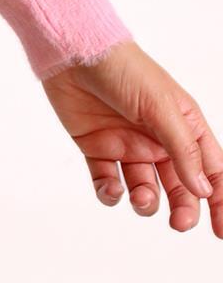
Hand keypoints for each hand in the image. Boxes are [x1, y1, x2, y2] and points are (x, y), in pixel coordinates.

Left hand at [41, 39, 220, 235]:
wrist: (73, 52)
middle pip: (180, 187)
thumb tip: (204, 190)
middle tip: (178, 223)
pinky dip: (111, 194)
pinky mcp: (97, 149)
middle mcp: (158, 139)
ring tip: (140, 196)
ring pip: (145, 190)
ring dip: (146, 201)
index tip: (221, 230)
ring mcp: (127, 145)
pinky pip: (109, 183)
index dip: (219, 200)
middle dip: (183, 209)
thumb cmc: (124, 69)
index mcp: (182, 125)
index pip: (210, 169)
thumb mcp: (161, 107)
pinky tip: (113, 189)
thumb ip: (183, 149)